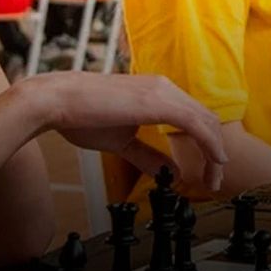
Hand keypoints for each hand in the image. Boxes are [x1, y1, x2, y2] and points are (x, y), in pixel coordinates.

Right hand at [25, 72, 227, 190]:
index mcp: (156, 94)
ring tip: (213, 180)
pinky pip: (195, 124)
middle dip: (214, 153)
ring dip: (214, 153)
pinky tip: (215, 160)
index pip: (194, 119)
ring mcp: (162, 92)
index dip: (205, 145)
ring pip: (206, 122)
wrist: (56, 102)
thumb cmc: (80, 117)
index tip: (205, 171)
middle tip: (214, 182)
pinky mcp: (158, 102)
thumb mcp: (122, 142)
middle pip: (206, 120)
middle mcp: (164, 88)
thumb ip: (147, 155)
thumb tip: (170, 172)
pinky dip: (210, 144)